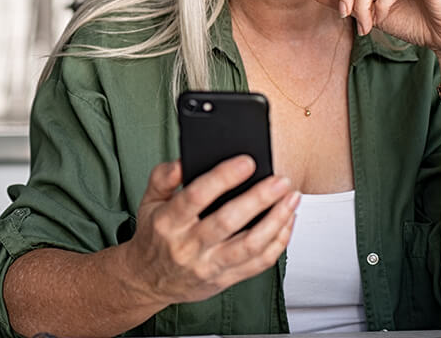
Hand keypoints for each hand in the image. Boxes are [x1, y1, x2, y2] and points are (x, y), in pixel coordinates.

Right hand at [122, 157, 298, 305]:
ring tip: (292, 198)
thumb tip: (182, 160)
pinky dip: (278, 242)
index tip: (247, 162)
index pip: (196, 196)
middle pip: (228, 221)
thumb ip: (163, 177)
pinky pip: (258, 263)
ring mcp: (208, 266)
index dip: (223, 178)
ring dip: (276, 221)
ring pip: (249, 245)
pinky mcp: (225, 280)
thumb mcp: (148, 201)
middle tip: (280, 180)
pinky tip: (287, 222)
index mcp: (168, 222)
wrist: (148, 281)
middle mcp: (188, 246)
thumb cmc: (154, 236)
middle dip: (259, 199)